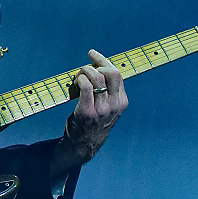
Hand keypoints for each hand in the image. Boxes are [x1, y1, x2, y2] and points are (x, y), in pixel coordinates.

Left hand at [52, 49, 127, 175]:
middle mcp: (114, 105)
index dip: (104, 61)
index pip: (117, 74)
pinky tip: (75, 82)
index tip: (92, 53)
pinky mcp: (87, 111)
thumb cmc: (94, 122)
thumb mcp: (109, 108)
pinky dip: (80, 79)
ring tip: (78, 76)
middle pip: (110, 73)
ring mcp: (101, 109)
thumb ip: (108, 92)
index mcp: (122, 102)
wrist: (83, 145)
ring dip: (84, 71)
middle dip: (96, 64)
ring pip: (96, 78)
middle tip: (85, 67)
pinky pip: (85, 86)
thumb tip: (97, 67)